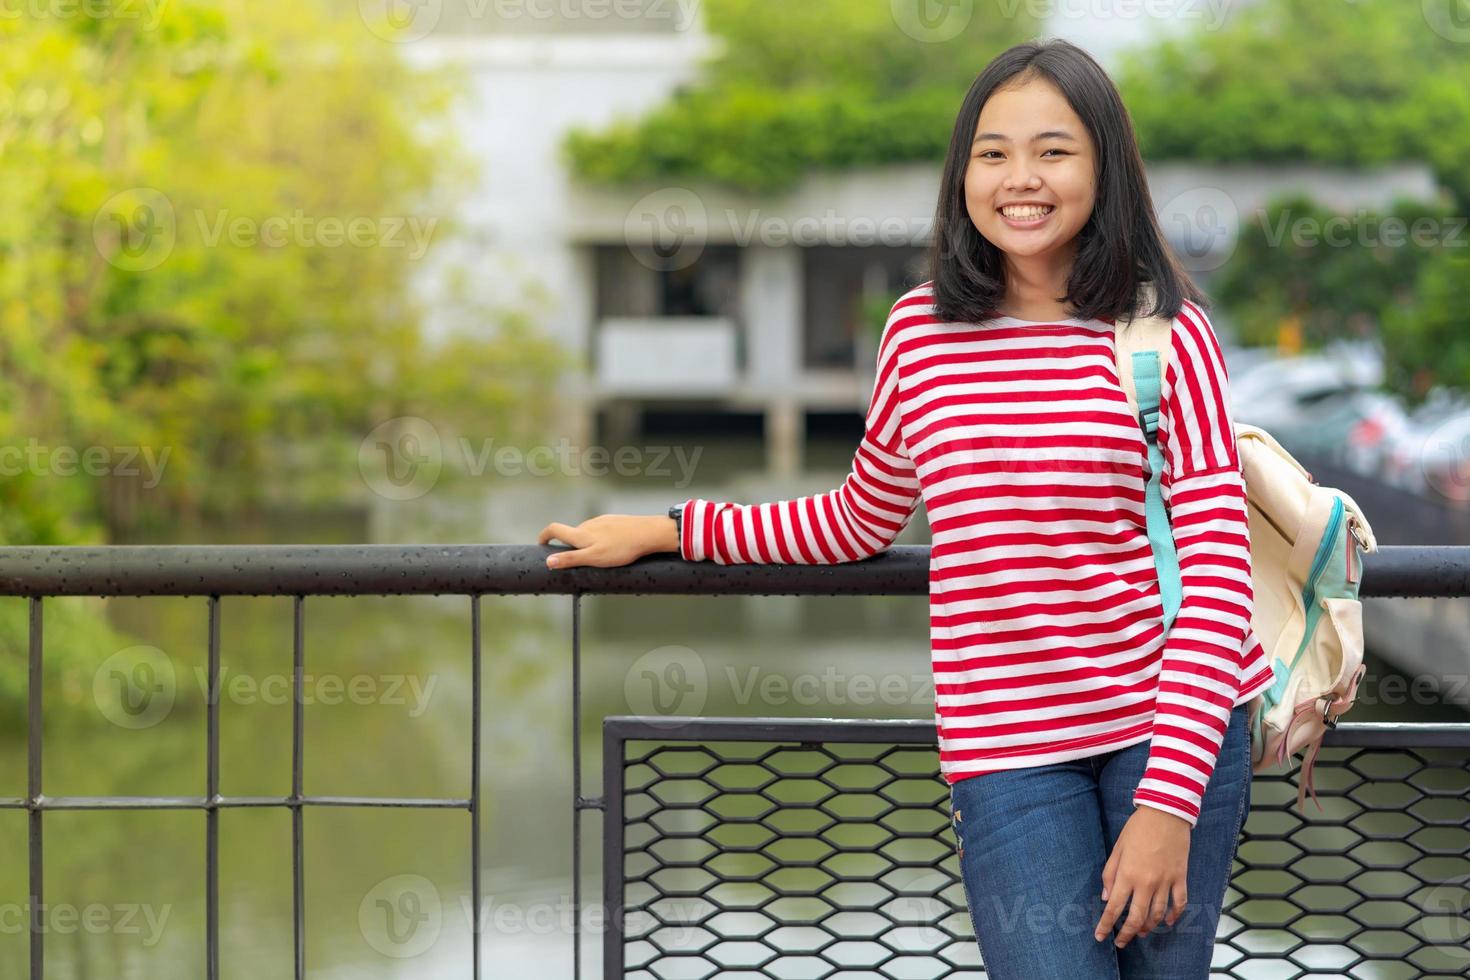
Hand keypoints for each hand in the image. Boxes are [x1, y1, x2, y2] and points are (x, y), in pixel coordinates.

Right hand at [538, 514, 678, 568]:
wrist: (647, 533)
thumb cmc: (621, 548)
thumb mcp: (594, 559)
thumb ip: (571, 560)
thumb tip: (549, 561)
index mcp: (581, 534)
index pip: (555, 529)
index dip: (544, 535)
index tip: (542, 543)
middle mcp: (588, 525)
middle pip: (572, 533)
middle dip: (570, 545)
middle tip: (578, 561)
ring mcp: (601, 521)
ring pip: (588, 532)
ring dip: (587, 543)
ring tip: (599, 558)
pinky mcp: (613, 521)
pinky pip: (601, 531)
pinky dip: (600, 539)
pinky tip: (613, 549)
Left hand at [1094, 805, 1190, 947]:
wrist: (1165, 814)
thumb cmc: (1137, 829)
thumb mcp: (1117, 848)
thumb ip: (1110, 874)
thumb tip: (1107, 898)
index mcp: (1127, 874)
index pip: (1114, 907)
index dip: (1106, 924)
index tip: (1100, 936)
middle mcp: (1146, 883)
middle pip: (1136, 917)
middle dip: (1127, 934)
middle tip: (1121, 942)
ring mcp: (1165, 882)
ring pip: (1158, 914)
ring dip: (1148, 927)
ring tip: (1141, 932)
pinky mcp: (1180, 878)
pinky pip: (1179, 903)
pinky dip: (1174, 916)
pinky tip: (1168, 922)